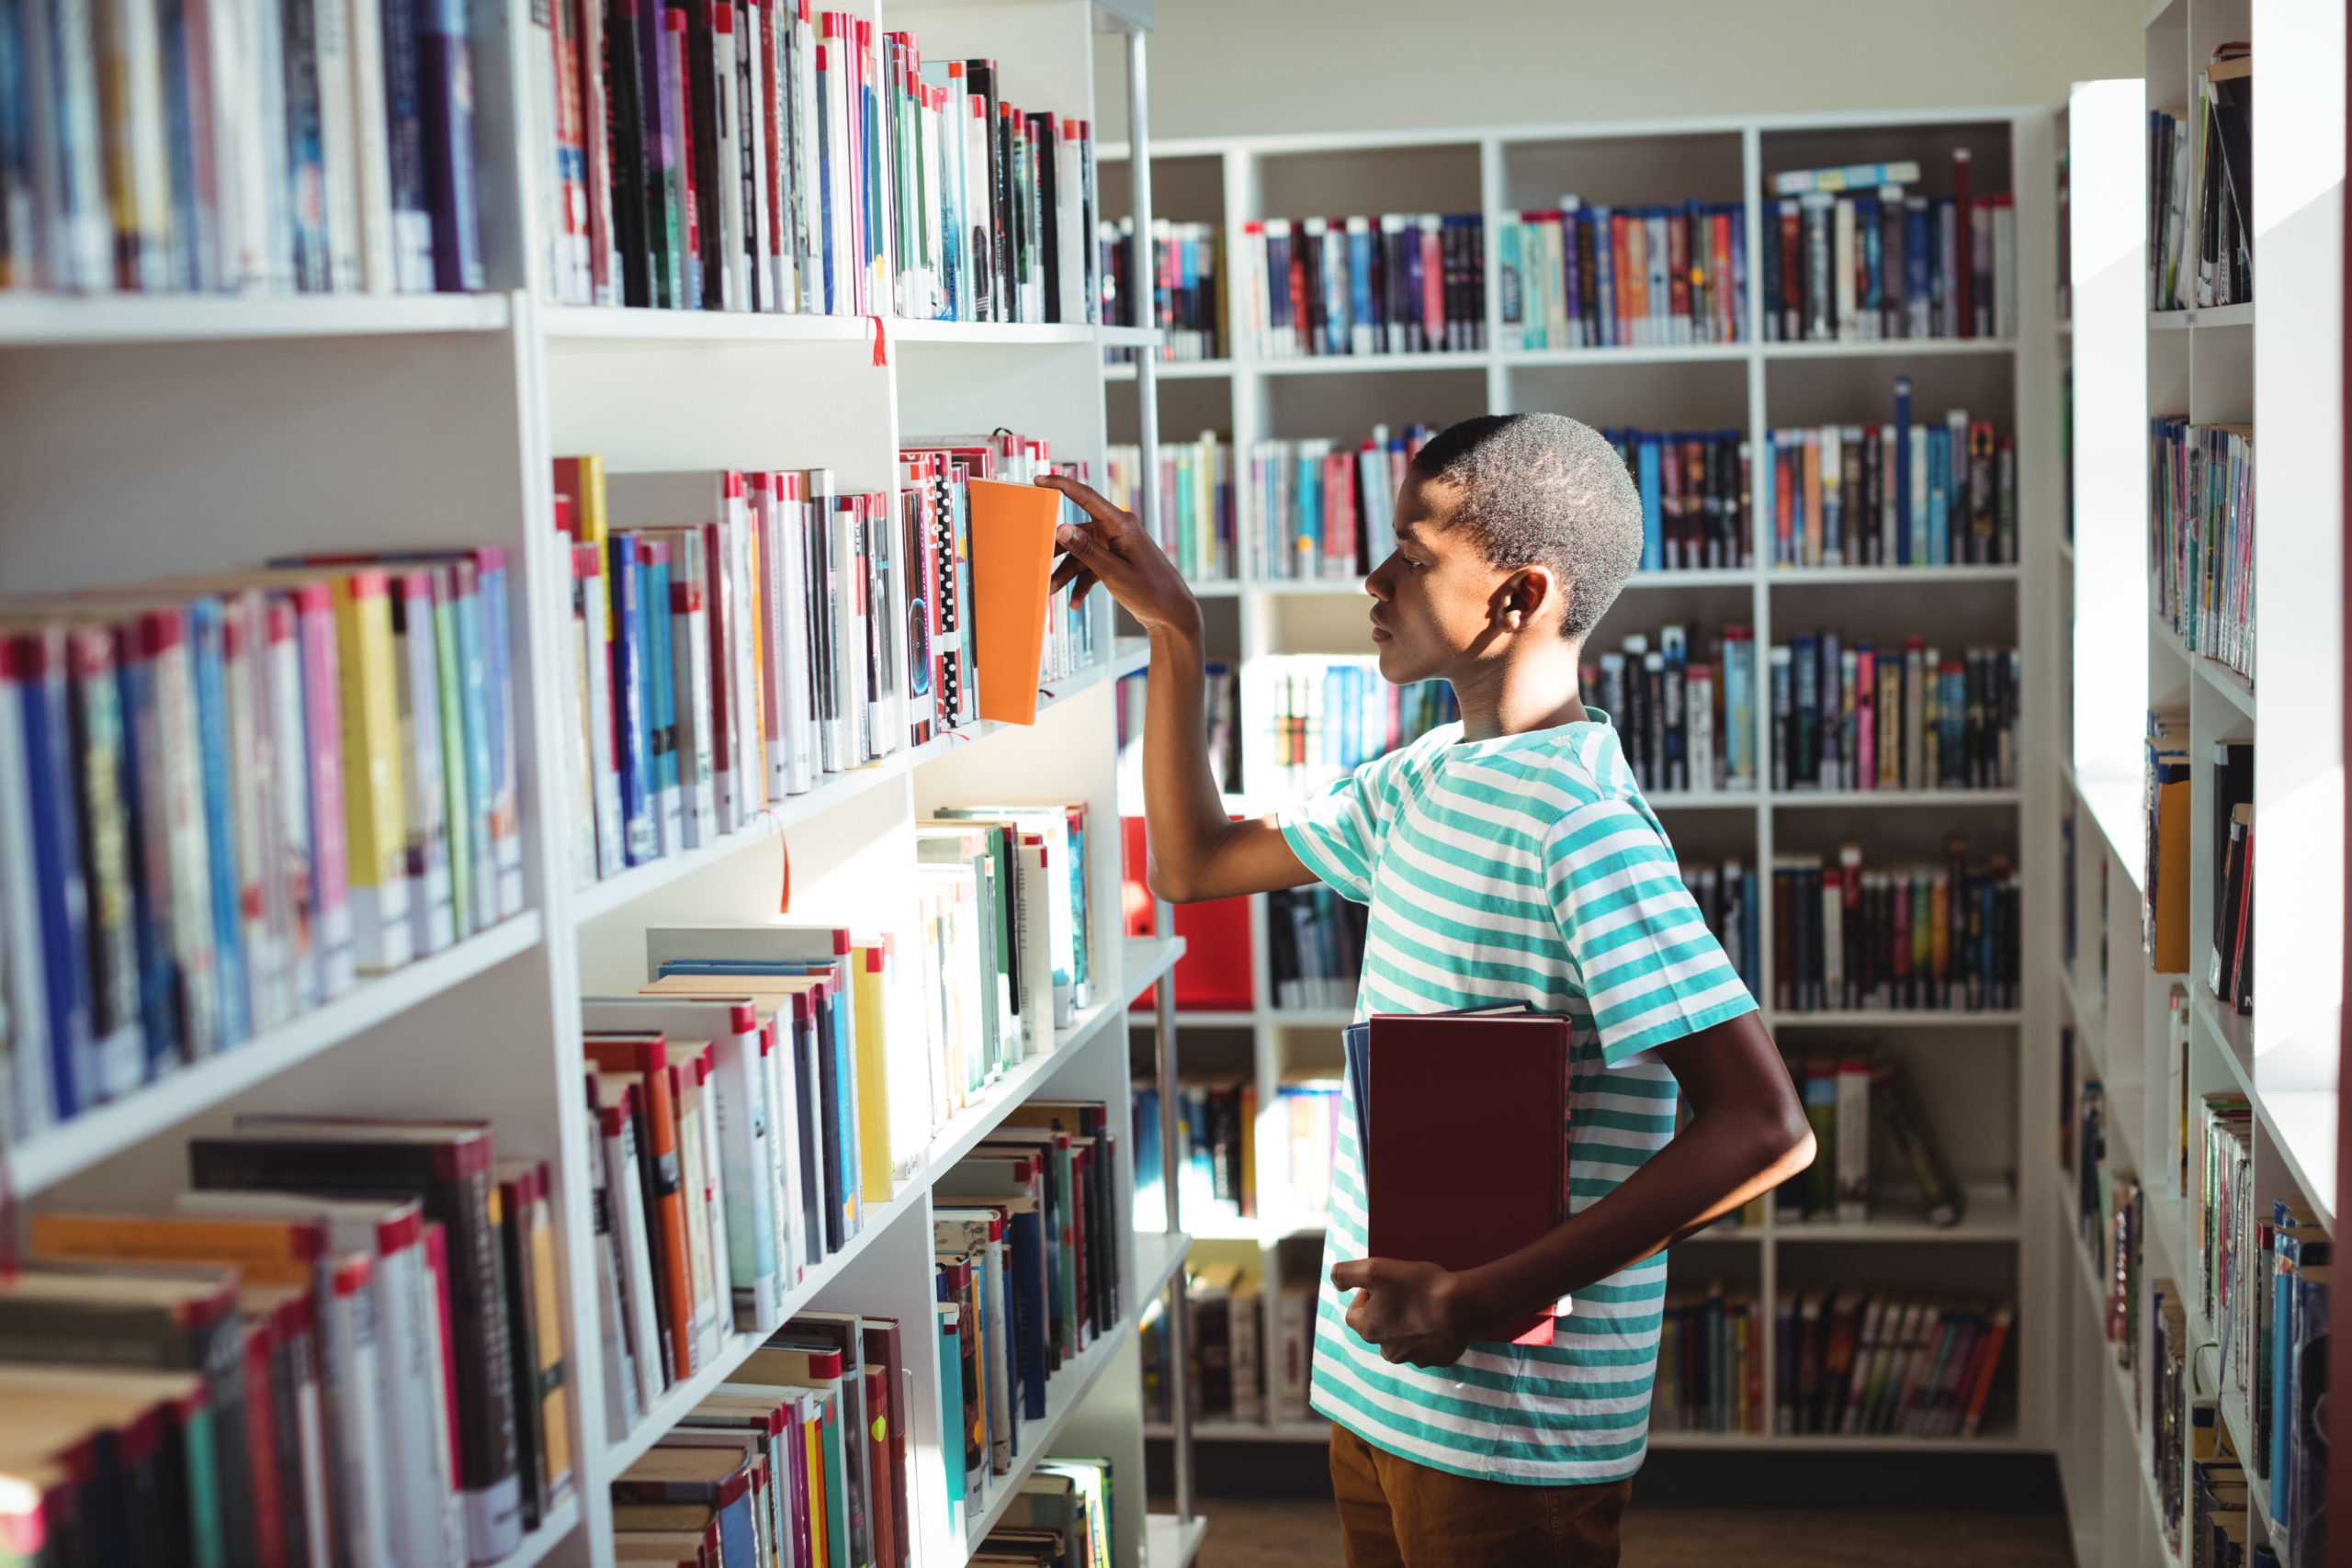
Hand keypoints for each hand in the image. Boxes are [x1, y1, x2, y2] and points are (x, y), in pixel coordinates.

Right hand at [1034, 474, 1201, 637]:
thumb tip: (1061, 528)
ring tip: (1051, 590)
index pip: (1086, 496)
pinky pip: (1090, 567)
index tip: (1039, 480)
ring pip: (1080, 554)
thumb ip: (1086, 550)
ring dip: (1065, 572)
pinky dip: (1080, 583)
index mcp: (1121, 524)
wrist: (1173, 614)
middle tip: (1038, 562)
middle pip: (1076, 532)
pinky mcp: (1115, 561)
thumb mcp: (1114, 573)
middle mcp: (1117, 531)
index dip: (1060, 484)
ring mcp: (1115, 546)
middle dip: (1056, 550)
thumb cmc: (1153, 591)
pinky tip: (1075, 601)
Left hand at [1329, 1257, 1479, 1368]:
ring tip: (1423, 1303)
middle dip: (1386, 1310)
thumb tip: (1335, 1282)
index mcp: (1369, 1331)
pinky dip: (1430, 1332)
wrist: (1462, 1308)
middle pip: (1378, 1328)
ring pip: (1402, 1339)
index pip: (1353, 1313)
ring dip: (1407, 1323)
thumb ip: (1345, 1273)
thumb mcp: (1374, 1268)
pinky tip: (1440, 1316)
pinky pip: (1428, 1345)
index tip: (1381, 1283)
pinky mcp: (1438, 1359)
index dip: (1364, 1294)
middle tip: (1403, 1291)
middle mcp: (1388, 1351)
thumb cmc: (1417, 1287)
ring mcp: (1415, 1358)